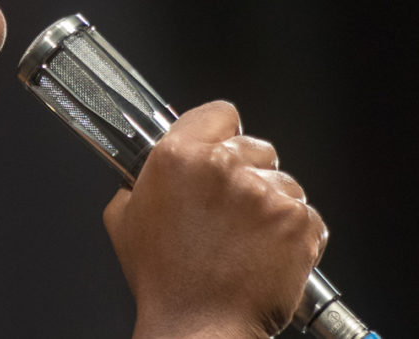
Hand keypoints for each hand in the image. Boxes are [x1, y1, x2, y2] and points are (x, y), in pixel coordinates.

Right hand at [102, 101, 327, 337]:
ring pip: (284, 182)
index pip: (220, 113)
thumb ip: (137, 185)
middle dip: (248, 172)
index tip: (221, 148)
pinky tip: (267, 253)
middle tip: (230, 209)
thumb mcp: (124, 220)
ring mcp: (265, 194)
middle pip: (257, 146)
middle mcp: (223, 168)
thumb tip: (146, 177)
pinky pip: (307, 215)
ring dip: (272, 204)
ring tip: (248, 239)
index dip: (221, 132)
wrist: (198, 326)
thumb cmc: (164, 280)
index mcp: (179, 157)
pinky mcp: (297, 223)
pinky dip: (294, 233)